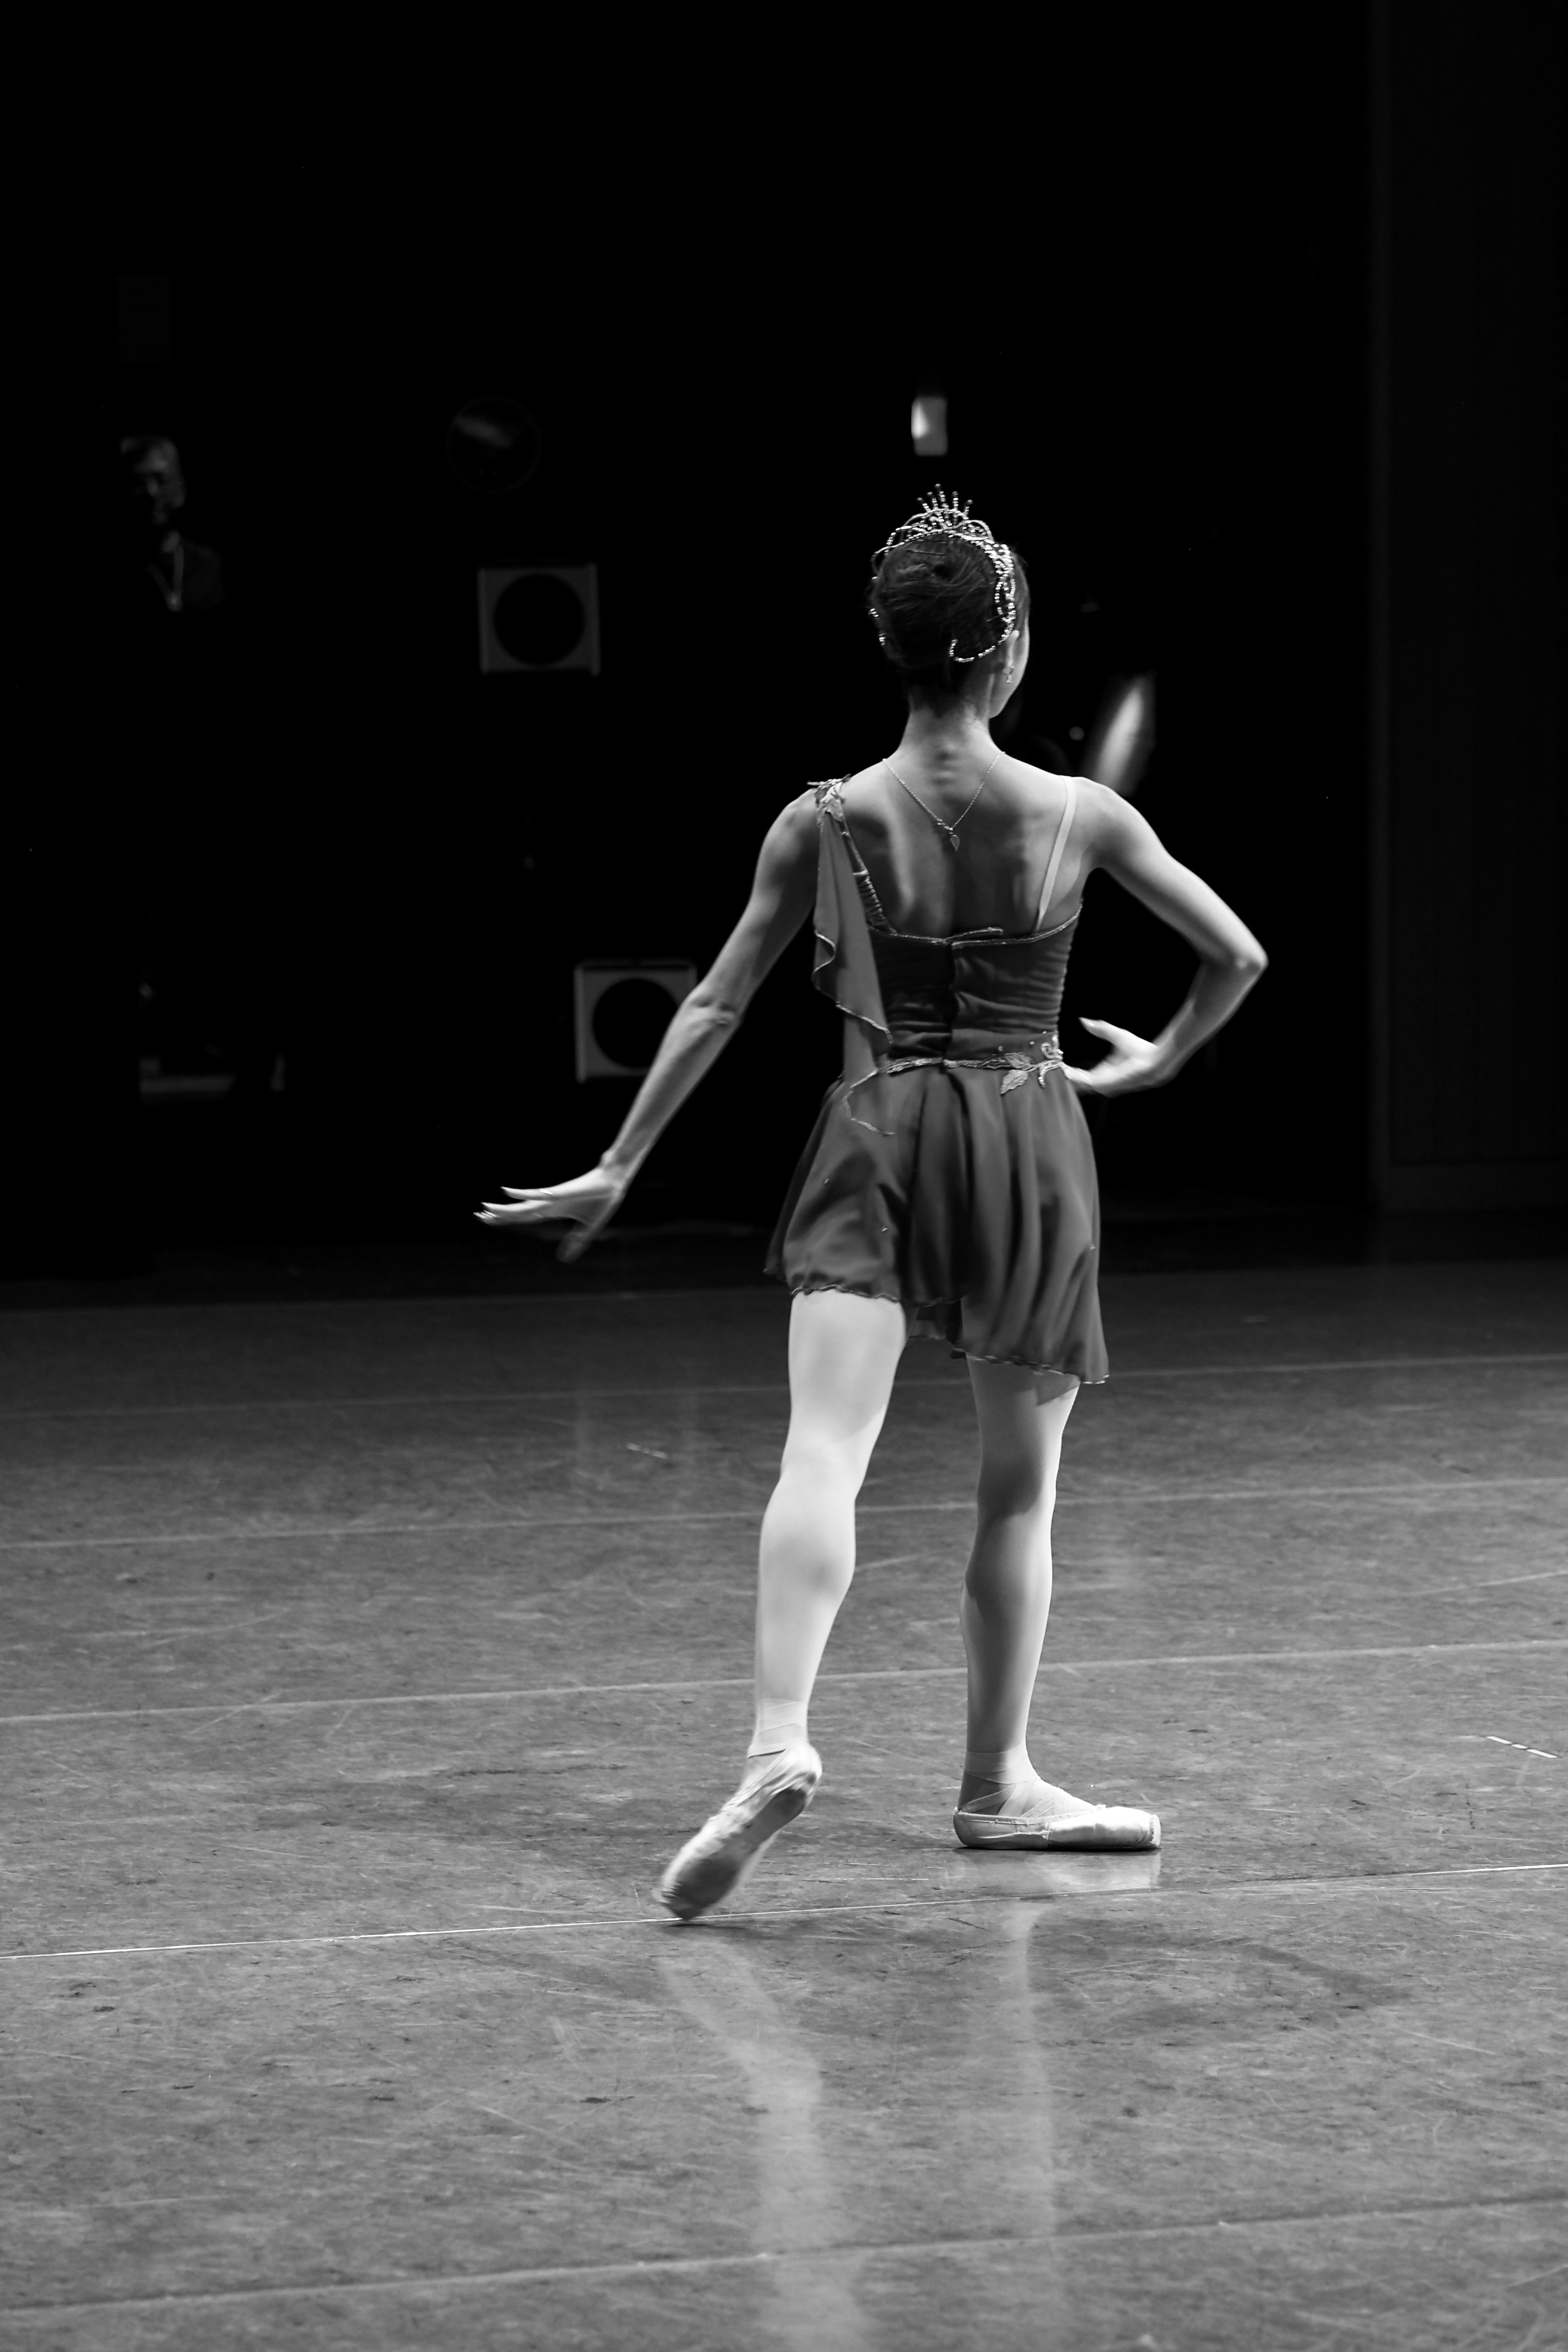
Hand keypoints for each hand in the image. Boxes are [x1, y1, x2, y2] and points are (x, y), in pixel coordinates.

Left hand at [476, 1166, 628, 1261]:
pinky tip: (508, 1192)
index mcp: (552, 1210)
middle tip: (478, 1216)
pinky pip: (538, 1193)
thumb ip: (575, 1242)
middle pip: (518, 1212)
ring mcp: (552, 1198)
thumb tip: (563, 1259)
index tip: (488, 1220)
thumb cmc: (601, 1201)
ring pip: (523, 1205)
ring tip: (485, 1208)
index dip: (506, 1219)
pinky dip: (522, 1193)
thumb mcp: (587, 1229)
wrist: (614, 1183)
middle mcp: (547, 1204)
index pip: (523, 1216)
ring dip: (504, 1208)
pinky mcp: (560, 1192)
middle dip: (498, 1215)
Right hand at [1060, 1018, 1170, 1095]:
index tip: (1055, 1062)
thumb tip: (1083, 1020)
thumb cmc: (1139, 1050)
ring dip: (1065, 1078)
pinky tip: (1064, 1072)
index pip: (1079, 1075)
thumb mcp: (1115, 1035)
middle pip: (1075, 1082)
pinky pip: (1086, 1083)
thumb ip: (1099, 1029)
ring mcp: (1103, 1085)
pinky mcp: (1107, 1084)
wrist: (1154, 1060)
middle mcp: (1101, 1082)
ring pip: (1078, 1085)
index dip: (1067, 1070)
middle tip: (1046, 1068)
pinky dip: (1075, 1079)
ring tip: (1051, 1070)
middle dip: (1061, 1076)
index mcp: (1102, 1073)